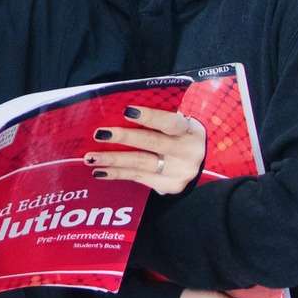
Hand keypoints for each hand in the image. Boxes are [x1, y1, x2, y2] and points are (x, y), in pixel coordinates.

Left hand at [85, 105, 206, 193]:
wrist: (206, 165)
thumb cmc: (182, 137)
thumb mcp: (180, 124)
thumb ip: (158, 119)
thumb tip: (119, 112)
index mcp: (190, 130)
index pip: (169, 122)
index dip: (149, 117)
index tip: (127, 111)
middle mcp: (188, 152)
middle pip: (152, 143)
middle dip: (124, 138)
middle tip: (100, 134)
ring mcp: (179, 172)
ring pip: (142, 164)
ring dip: (113, 160)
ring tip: (91, 157)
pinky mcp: (170, 186)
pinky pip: (138, 178)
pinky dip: (117, 174)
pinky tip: (100, 171)